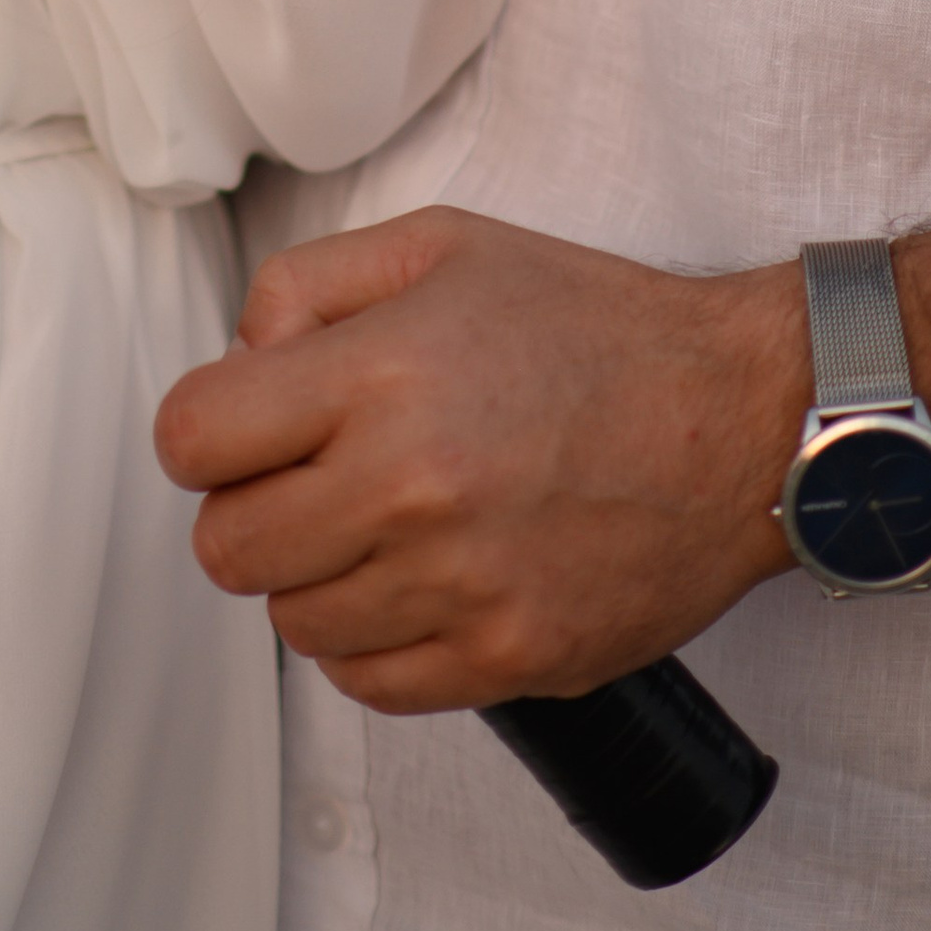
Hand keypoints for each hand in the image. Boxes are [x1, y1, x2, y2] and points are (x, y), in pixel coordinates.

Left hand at [153, 206, 799, 710]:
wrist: (736, 417)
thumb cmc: (590, 326)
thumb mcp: (439, 247)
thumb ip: (309, 287)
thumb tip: (238, 360)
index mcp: (379, 375)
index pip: (193, 439)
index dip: (208, 430)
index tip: (247, 424)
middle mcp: (408, 488)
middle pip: (226, 547)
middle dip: (249, 505)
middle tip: (309, 475)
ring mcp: (459, 586)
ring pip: (293, 622)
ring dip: (313, 575)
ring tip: (378, 523)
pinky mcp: (508, 658)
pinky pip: (369, 684)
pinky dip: (370, 641)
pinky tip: (413, 581)